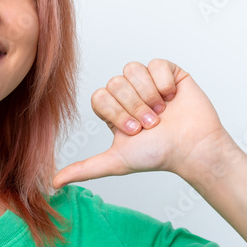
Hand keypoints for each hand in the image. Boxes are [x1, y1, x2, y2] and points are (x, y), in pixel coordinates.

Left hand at [52, 59, 229, 188]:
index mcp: (113, 110)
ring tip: (162, 111)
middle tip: (150, 123)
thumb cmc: (158, 155)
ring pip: (132, 69)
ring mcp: (148, 81)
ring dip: (147, 94)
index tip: (133, 131)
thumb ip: (85, 169)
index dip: (115, 112)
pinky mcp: (169, 72)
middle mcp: (128, 94)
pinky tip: (173, 97)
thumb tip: (54, 183)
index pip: (99, 96)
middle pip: (115, 82)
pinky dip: (163, 82)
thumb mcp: (116, 161)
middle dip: (133, 106)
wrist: (192, 148)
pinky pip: (156, 63)